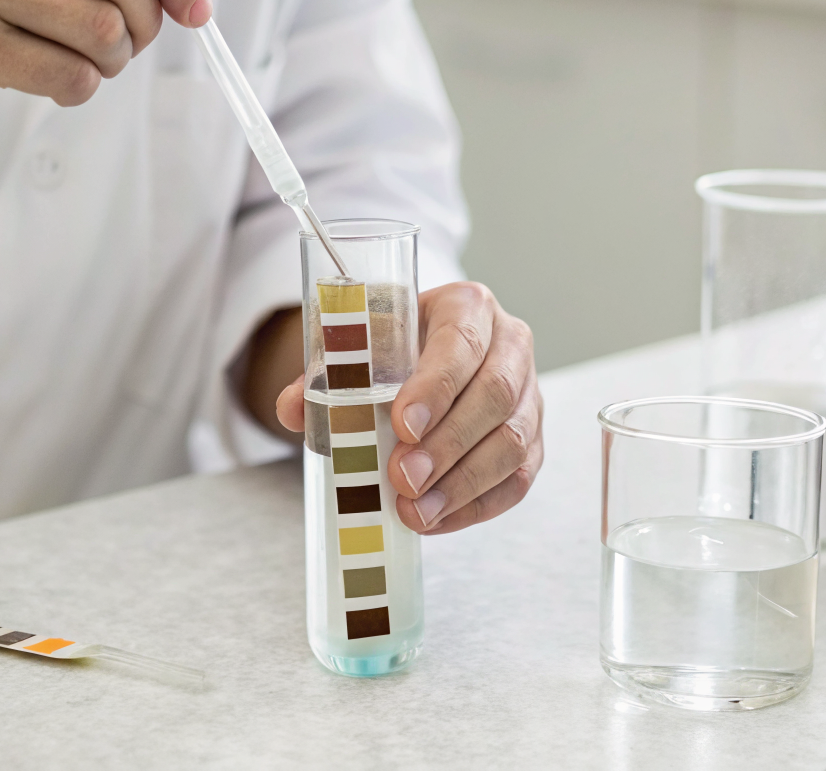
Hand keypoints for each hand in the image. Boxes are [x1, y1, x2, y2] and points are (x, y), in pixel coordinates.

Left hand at [276, 282, 542, 533]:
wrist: (427, 354)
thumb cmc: (395, 346)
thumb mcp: (360, 344)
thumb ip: (325, 373)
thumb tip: (292, 409)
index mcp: (469, 306)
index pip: (462, 343)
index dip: (435, 387)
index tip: (400, 426)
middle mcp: (510, 344)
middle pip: (494, 396)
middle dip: (446, 444)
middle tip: (403, 479)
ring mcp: (529, 394)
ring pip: (512, 442)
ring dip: (462, 483)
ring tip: (416, 511)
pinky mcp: (532, 438)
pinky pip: (518, 478)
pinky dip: (477, 505)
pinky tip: (437, 519)